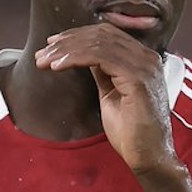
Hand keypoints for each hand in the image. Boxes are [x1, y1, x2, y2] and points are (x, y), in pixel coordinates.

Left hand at [34, 23, 176, 172]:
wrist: (148, 157)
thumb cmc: (131, 132)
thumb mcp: (111, 94)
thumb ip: (103, 72)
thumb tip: (85, 56)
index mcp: (142, 59)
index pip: (107, 34)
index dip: (77, 36)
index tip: (53, 45)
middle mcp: (147, 58)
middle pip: (101, 35)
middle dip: (67, 41)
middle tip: (42, 53)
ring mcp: (145, 66)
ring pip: (98, 44)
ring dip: (66, 50)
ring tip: (45, 61)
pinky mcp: (138, 79)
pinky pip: (100, 57)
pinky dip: (75, 58)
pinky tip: (58, 66)